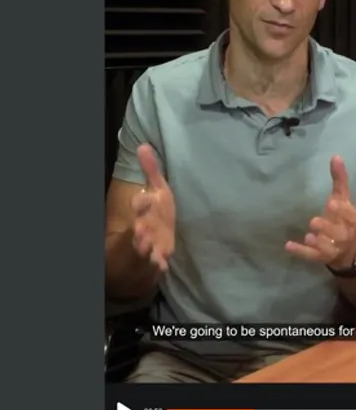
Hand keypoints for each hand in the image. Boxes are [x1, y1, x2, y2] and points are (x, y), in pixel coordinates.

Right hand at [131, 144, 175, 271]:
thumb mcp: (157, 188)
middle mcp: (144, 225)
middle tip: (139, 228)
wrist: (159, 234)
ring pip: (145, 245)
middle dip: (139, 227)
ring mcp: (151, 241)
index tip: (139, 200)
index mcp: (144, 208)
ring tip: (148, 245)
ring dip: (145, 246)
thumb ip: (150, 169)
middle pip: (139, 226)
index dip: (140, 202)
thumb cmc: (157, 209)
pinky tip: (162, 264)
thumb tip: (143, 145)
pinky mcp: (159, 254)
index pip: (140, 203)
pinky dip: (159, 264)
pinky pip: (157, 261)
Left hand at [285, 156, 355, 268]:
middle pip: (338, 232)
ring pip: (326, 246)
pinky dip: (300, 251)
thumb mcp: (342, 198)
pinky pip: (311, 256)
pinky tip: (288, 246)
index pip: (349, 215)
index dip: (341, 211)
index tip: (331, 202)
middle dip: (327, 227)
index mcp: (350, 218)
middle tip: (314, 221)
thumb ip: (339, 179)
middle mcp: (343, 234)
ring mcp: (332, 247)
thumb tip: (335, 156)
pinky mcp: (320, 256)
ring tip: (308, 235)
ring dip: (317, 242)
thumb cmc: (342, 217)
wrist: (347, 249)